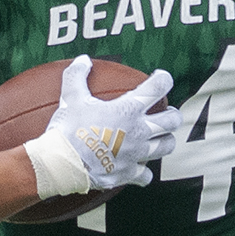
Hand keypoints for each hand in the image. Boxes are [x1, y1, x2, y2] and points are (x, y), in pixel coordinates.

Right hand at [28, 55, 180, 195]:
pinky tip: (138, 168)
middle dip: (172, 114)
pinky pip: (146, 175)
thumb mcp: (71, 96)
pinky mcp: (128, 173)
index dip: (164, 79)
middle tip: (166, 112)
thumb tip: (83, 60)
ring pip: (167, 146)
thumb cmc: (68, 128)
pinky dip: (144, 172)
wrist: (61, 163)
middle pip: (172, 120)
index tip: (161, 78)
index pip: (158, 87)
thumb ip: (78, 75)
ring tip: (159, 137)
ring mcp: (136, 154)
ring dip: (165, 140)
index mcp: (128, 109)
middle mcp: (138, 131)